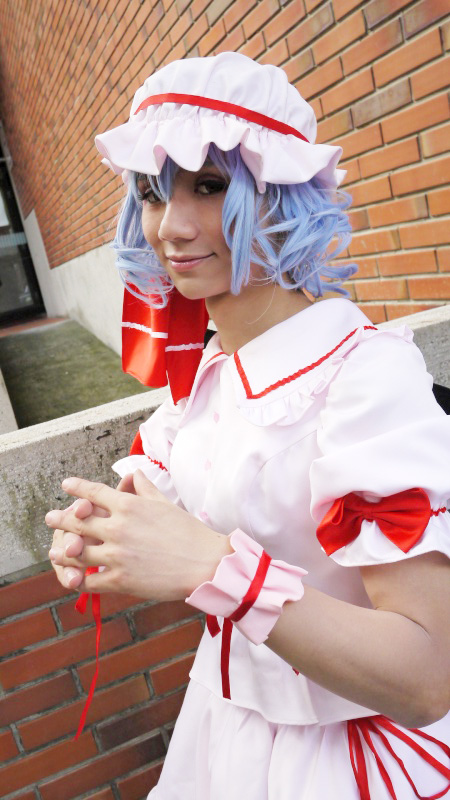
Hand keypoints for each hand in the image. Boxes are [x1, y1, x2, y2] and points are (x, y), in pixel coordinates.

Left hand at [46, 470, 230, 599]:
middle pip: (78, 521)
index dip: (76, 488)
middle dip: (61, 519)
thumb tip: (133, 474)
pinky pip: (90, 580)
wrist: (204, 563)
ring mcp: (117, 555)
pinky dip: (79, 580)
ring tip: (55, 551)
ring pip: (78, 552)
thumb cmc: (188, 532)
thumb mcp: (165, 503)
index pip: (93, 492)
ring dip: (63, 551)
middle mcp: (118, 528)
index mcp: (129, 506)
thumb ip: (144, 488)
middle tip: (50, 517)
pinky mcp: (120, 580)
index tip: (66, 485)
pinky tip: (73, 578)